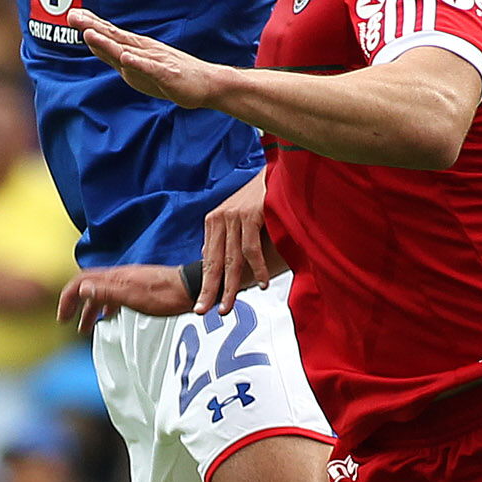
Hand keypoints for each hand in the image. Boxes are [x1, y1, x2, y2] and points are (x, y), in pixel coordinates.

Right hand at [58, 264, 194, 328]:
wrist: (192, 290)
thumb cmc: (166, 295)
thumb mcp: (133, 297)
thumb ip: (107, 293)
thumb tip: (81, 289)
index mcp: (115, 277)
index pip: (81, 281)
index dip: (67, 298)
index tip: (63, 317)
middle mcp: (119, 276)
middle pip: (87, 286)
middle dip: (74, 303)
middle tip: (67, 321)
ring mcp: (129, 282)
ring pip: (101, 293)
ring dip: (89, 309)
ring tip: (85, 328)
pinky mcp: (139, 289)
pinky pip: (114, 296)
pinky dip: (105, 307)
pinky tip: (108, 317)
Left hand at [70, 9, 226, 108]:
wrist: (206, 84)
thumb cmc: (172, 75)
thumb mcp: (139, 65)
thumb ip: (117, 56)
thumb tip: (93, 43)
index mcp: (136, 48)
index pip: (110, 34)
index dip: (90, 25)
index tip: (72, 14)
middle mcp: (143, 50)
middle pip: (114, 38)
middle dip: (92, 28)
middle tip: (72, 16)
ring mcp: (155, 61)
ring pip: (127, 51)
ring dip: (108, 42)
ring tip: (89, 34)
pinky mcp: (167, 74)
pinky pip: (150, 68)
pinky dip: (138, 63)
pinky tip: (126, 58)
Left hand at [199, 171, 283, 312]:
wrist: (279, 171)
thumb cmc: (263, 196)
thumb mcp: (240, 217)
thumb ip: (227, 237)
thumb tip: (213, 258)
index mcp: (214, 221)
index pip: (209, 259)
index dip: (206, 284)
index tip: (202, 304)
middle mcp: (221, 218)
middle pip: (215, 262)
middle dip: (211, 290)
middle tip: (207, 310)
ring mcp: (234, 216)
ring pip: (231, 259)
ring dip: (233, 285)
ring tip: (231, 304)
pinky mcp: (250, 215)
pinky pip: (251, 249)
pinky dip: (257, 269)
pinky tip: (261, 283)